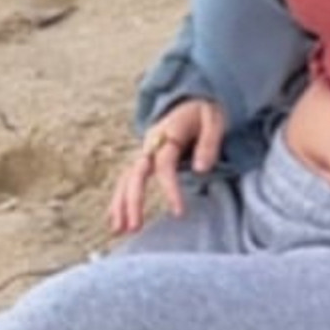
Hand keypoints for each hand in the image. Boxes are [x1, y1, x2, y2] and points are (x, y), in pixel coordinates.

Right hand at [108, 99, 227, 234]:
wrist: (192, 98)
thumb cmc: (205, 111)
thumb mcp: (214, 120)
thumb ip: (209, 144)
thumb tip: (200, 170)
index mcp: (167, 135)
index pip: (164, 166)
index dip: (170, 189)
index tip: (179, 213)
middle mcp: (149, 144)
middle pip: (135, 174)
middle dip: (132, 201)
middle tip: (135, 227)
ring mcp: (144, 152)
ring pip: (126, 178)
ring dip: (120, 204)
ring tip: (118, 231)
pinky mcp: (144, 160)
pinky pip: (127, 180)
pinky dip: (119, 200)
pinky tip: (115, 221)